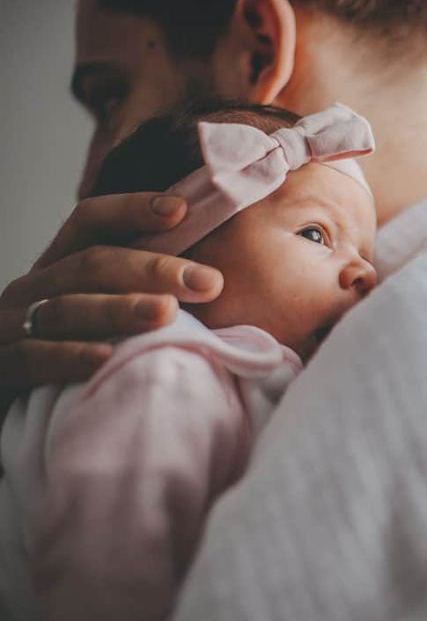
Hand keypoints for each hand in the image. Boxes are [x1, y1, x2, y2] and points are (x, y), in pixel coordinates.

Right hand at [0, 192, 223, 416]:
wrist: (13, 411)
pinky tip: (108, 358)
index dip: (132, 209)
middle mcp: (33, 289)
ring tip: (167, 313)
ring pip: (66, 308)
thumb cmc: (75, 356)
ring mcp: (10, 325)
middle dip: (153, 269)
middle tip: (208, 282)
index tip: (182, 209)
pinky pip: (32, 357)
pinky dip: (71, 356)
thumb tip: (212, 282)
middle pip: (91, 263)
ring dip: (119, 308)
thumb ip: (143, 295)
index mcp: (60, 268)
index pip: (90, 221)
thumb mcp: (105, 318)